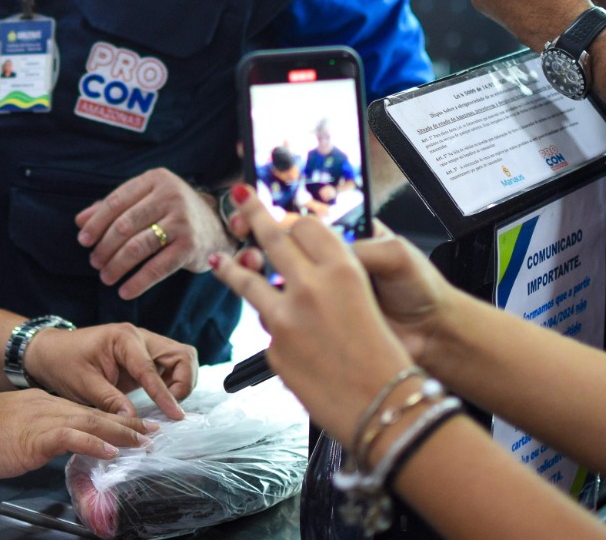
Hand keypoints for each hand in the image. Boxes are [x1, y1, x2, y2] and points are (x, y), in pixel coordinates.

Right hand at [0, 390, 155, 480]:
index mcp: (40, 403)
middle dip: (126, 422)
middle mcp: (46, 406)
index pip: (83, 409)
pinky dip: (94, 443)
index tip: (131, 424)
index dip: (110, 418)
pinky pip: (71, 437)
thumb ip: (30, 433)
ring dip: (121, 432)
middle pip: (95, 412)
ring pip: (91, 421)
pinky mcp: (35, 436)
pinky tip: (111, 450)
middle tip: (152, 430)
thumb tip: (44, 446)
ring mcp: (41, 419)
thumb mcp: (9, 428)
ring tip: (144, 440)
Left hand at [22, 322, 196, 420]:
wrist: (52, 353)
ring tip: (165, 406)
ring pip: (181, 360)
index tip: (176, 416)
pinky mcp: (144, 357)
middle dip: (183, 383)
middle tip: (170, 409)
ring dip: (181, 383)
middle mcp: (140, 337)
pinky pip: (171, 367)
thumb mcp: (83, 385)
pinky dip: (173, 384)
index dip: (165, 395)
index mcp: (124, 339)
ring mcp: (144, 345)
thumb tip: (133, 421)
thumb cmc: (64, 364)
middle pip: (181, 355)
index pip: (152, 369)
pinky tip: (161, 401)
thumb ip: (110, 401)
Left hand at [75, 168, 233, 299]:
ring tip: (105, 277)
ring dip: (116, 265)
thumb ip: (115, 207)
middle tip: (94, 262)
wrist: (218, 225)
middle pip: (124, 225)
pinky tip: (124, 290)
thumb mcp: (147, 200)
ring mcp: (182, 221)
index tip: (83, 241)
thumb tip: (80, 221)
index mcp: (155, 179)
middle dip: (104, 247)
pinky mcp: (190, 246)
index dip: (96, 223)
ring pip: (137, 247)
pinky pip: (157, 267)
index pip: (116, 201)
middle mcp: (170, 195)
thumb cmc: (173, 212)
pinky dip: (137, 282)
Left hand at [208, 191, 417, 437]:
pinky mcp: (273, 348)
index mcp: (342, 268)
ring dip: (232, 266)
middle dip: (252, 214)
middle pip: (271, 237)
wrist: (385, 408)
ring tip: (218, 259)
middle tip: (238, 198)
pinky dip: (273, 326)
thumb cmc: (388, 356)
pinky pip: (268, 327)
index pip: (306, 225)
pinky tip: (284, 333)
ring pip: (248, 279)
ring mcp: (285, 317)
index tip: (287, 220)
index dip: (296, 223)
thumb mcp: (368, 299)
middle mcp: (309, 286)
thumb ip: (335, 279)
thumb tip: (305, 268)